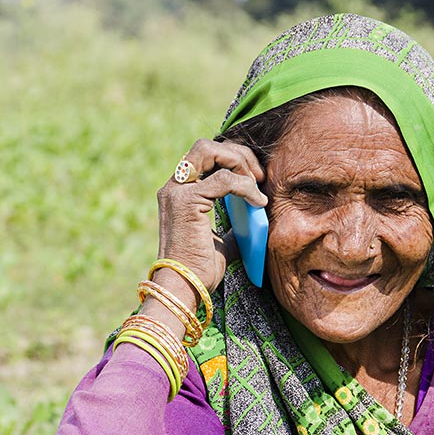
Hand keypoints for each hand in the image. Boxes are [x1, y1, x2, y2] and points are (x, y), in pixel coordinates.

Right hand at [156, 139, 266, 295]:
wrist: (183, 288)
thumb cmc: (200, 270)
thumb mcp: (223, 242)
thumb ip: (235, 225)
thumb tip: (258, 216)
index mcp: (179, 193)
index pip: (205, 158)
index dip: (232, 160)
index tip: (255, 179)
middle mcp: (174, 187)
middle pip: (206, 146)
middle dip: (238, 154)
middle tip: (259, 176)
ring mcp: (177, 191)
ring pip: (211, 151)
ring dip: (240, 162)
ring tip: (257, 185)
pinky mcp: (187, 201)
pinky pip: (223, 179)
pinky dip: (245, 186)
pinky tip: (257, 202)